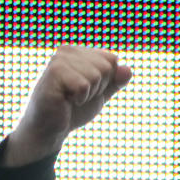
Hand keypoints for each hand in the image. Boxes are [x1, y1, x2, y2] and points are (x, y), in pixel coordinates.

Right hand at [3, 45, 132, 166]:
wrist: (51, 129)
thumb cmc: (73, 110)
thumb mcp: (99, 94)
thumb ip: (115, 82)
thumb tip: (129, 70)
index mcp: (79, 52)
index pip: (112, 60)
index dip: (106, 82)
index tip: (87, 90)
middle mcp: (68, 50)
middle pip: (106, 66)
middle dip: (98, 88)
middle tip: (77, 96)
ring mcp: (59, 60)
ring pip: (96, 75)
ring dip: (88, 94)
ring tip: (70, 98)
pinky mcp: (54, 73)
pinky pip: (84, 85)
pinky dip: (79, 98)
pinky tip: (64, 100)